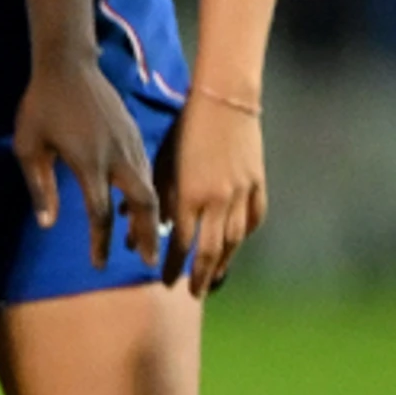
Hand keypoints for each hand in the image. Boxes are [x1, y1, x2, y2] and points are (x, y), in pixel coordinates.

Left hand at [12, 57, 162, 272]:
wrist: (69, 66)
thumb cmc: (41, 106)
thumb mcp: (28, 147)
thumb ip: (40, 187)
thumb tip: (48, 223)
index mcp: (89, 163)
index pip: (99, 213)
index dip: (100, 243)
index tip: (98, 266)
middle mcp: (118, 157)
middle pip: (144, 204)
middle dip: (148, 234)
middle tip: (147, 261)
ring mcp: (131, 144)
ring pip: (151, 187)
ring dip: (151, 216)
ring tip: (146, 240)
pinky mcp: (136, 135)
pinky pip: (148, 171)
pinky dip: (148, 193)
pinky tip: (140, 205)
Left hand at [158, 97, 265, 293]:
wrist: (223, 101)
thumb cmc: (182, 129)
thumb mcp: (159, 163)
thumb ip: (153, 199)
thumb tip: (137, 227)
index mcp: (189, 195)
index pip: (181, 244)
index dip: (172, 265)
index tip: (164, 281)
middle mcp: (218, 200)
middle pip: (211, 251)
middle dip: (200, 275)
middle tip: (192, 293)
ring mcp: (242, 193)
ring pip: (235, 239)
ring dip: (224, 262)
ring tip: (215, 277)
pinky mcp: (259, 183)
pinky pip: (254, 218)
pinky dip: (245, 235)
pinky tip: (237, 244)